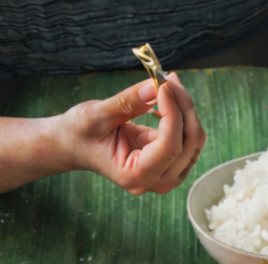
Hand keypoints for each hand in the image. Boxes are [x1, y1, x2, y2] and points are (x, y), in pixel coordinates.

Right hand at [60, 73, 206, 195]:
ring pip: (193, 141)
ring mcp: (166, 174)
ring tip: (168, 82)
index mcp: (136, 176)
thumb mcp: (97, 115)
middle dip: (183, 107)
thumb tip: (156, 86)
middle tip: (169, 78)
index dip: (173, 113)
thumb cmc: (79, 133)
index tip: (164, 85)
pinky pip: (187, 138)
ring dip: (185, 109)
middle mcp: (156, 182)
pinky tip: (164, 98)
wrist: (74, 145)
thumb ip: (128, 103)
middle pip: (188, 144)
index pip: (170, 146)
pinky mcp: (170, 163)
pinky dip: (181, 115)